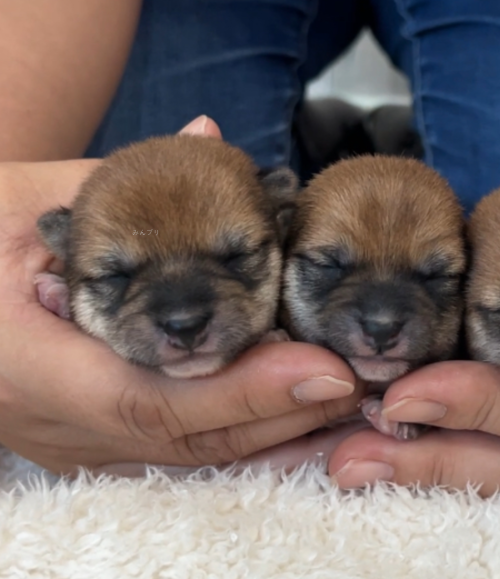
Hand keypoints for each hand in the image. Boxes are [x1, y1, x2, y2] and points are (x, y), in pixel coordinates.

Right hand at [0, 116, 363, 474]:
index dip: (246, 391)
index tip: (325, 370)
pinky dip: (250, 440)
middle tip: (362, 388)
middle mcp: (60, 424)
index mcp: (31, 366)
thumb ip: (123, 179)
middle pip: (190, 439)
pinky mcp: (99, 443)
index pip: (155, 400)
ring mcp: (80, 444)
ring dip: (280, 439)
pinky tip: (303, 428)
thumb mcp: (31, 200)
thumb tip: (210, 135)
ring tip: (351, 411)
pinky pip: (187, 453)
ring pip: (195, 458)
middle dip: (284, 418)